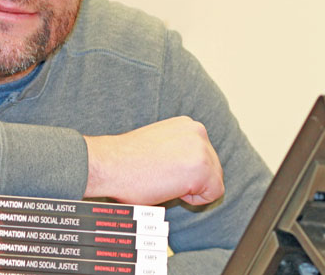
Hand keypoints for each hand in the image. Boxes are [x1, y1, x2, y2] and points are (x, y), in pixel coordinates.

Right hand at [83, 116, 223, 205]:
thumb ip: (179, 148)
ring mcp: (201, 149)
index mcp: (187, 125)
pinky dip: (195, 199)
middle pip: (213, 168)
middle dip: (194, 181)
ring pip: (214, 181)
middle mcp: (198, 132)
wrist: (111, 164)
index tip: (166, 172)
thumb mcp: (160, 142)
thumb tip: (188, 165)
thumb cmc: (128, 159)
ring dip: (193, 189)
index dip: (187, 172)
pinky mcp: (202, 168)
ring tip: (166, 182)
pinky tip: (172, 188)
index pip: (204, 156)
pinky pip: (213, 193)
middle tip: (165, 180)